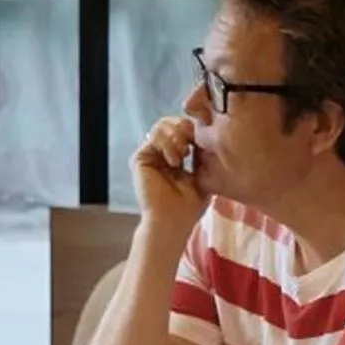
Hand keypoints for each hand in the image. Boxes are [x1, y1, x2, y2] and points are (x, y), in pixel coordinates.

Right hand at [131, 114, 204, 243]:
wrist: (173, 221)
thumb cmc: (189, 205)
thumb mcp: (202, 175)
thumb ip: (201, 154)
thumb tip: (204, 133)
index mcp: (174, 157)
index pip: (181, 130)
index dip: (192, 128)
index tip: (204, 137)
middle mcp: (159, 154)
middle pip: (170, 123)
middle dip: (184, 127)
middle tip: (192, 141)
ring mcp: (149, 155)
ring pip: (161, 126)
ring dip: (176, 135)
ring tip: (184, 153)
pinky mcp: (140, 158)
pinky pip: (153, 137)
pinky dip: (168, 144)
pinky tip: (175, 160)